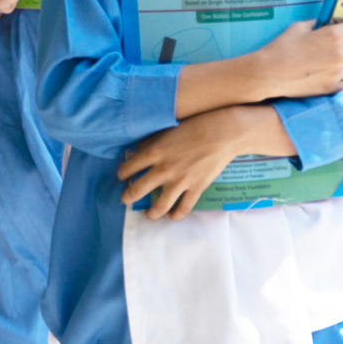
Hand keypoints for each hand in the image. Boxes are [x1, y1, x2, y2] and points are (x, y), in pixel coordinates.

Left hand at [118, 104, 295, 219]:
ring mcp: (180, 181)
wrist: (220, 133)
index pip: (127, 168)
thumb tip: (134, 154)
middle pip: (138, 190)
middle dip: (128, 197)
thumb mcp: (163, 131)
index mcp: (152, 152)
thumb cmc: (191, 127)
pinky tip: (171, 216)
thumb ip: (148, 144)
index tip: (122, 177)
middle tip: (125, 200)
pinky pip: (184, 208)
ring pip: (160, 205)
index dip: (122, 174)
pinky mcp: (196, 188)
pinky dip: (176, 215)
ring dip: (151, 213)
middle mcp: (163, 169)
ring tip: (148, 214)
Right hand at [176, 20, 342, 117]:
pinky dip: (340, 76)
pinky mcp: (334, 87)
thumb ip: (315, 25)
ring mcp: (339, 72)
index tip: (339, 30)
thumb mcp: (297, 28)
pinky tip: (327, 73)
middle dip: (342, 44)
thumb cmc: (280, 48)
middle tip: (327, 47)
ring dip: (341, 61)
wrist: (268, 73)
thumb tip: (322, 24)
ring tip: (324, 60)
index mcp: (334, 35)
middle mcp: (341, 54)